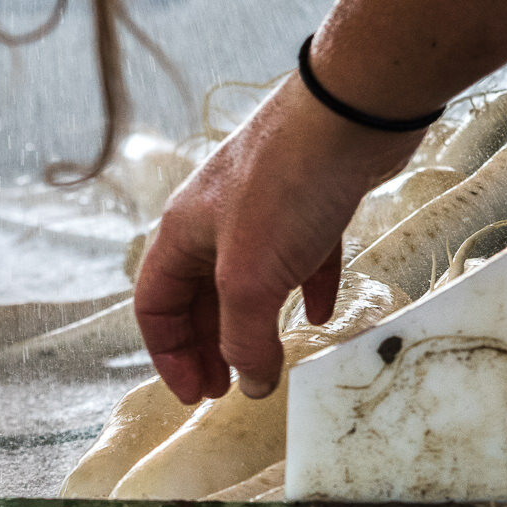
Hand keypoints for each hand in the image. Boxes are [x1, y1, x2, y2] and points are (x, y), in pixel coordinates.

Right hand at [133, 77, 420, 402]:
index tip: (197, 395)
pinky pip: (299, 258)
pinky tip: (319, 314)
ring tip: (267, 362)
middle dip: (210, 346)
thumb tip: (251, 382)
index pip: (155, 306)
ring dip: (255, 324)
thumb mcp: (251, 276)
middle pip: (199, 297)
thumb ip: (245, 337)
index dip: (170, 355)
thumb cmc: (286, 184)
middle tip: (229, 389)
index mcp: (183, 234)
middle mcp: (215, 220)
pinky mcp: (310, 201)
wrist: (351, 110)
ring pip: (249, 280)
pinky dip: (304, 290)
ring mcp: (263, 209)